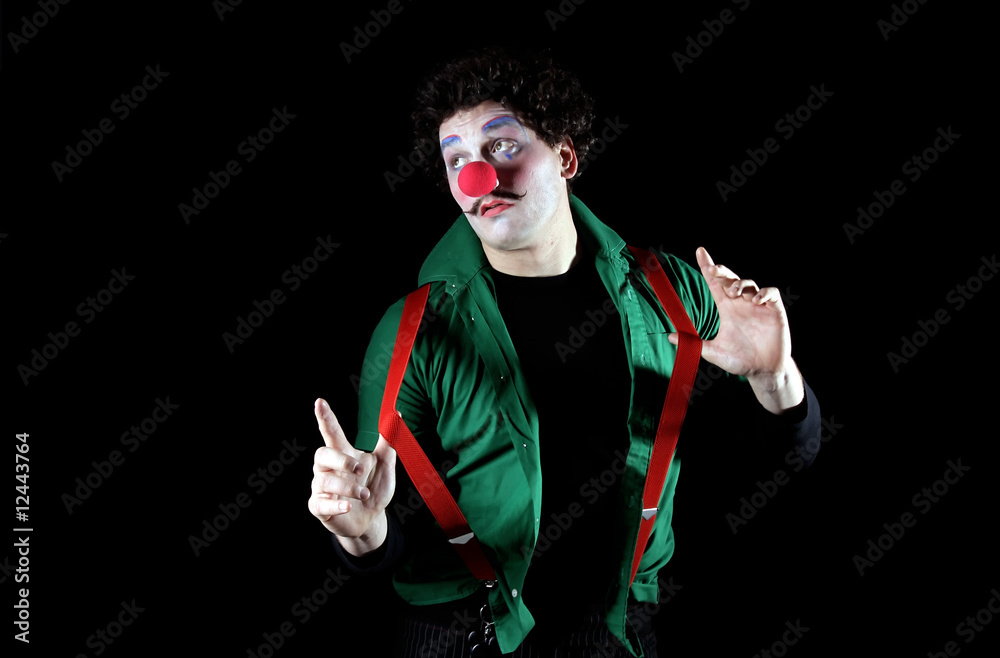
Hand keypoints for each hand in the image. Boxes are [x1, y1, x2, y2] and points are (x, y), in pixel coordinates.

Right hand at [308, 398, 395, 554]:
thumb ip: (388, 443)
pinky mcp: (318, 507)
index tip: (320, 402)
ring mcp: (321, 488)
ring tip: (364, 494)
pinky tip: (348, 506)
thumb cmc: (374, 487)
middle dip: (341, 460)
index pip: (331, 433)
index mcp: (343, 454)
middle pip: (322, 454)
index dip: (325, 418)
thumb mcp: (384, 465)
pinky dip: (336, 504)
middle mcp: (328, 468)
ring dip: (348, 487)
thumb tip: (397, 415)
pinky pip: (320, 503)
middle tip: (360, 469)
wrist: (371, 518)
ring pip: (324, 480)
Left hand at [672, 247, 803, 411]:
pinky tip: (756, 300)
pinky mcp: (774, 311)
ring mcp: (758, 306)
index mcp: (727, 309)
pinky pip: (771, 293)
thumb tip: (669, 337)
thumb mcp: (714, 352)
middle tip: (714, 272)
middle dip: (723, 271)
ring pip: (750, 283)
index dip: (708, 267)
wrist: (763, 371)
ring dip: (741, 283)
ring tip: (735, 293)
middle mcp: (741, 304)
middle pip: (731, 278)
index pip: (715, 284)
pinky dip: (764, 293)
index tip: (699, 252)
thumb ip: (695, 344)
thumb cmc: (740, 360)